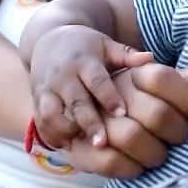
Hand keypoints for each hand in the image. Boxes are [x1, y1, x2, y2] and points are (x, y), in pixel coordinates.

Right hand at [30, 25, 152, 148]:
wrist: (48, 40)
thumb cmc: (86, 46)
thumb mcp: (106, 44)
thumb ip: (126, 55)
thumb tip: (150, 59)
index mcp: (84, 61)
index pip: (97, 81)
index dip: (109, 97)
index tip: (123, 114)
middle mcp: (63, 76)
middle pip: (75, 102)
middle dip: (89, 123)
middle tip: (103, 144)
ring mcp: (47, 90)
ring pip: (52, 114)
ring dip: (67, 132)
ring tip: (84, 147)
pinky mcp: (36, 101)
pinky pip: (40, 122)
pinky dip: (52, 135)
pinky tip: (68, 147)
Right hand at [67, 64, 187, 177]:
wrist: (68, 87)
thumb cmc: (125, 90)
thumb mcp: (151, 78)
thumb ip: (185, 77)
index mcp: (133, 71)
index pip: (164, 78)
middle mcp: (112, 87)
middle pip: (155, 113)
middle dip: (175, 131)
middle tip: (181, 139)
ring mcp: (92, 113)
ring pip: (131, 136)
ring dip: (153, 152)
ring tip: (160, 155)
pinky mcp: (74, 139)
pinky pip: (108, 160)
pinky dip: (128, 167)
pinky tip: (138, 166)